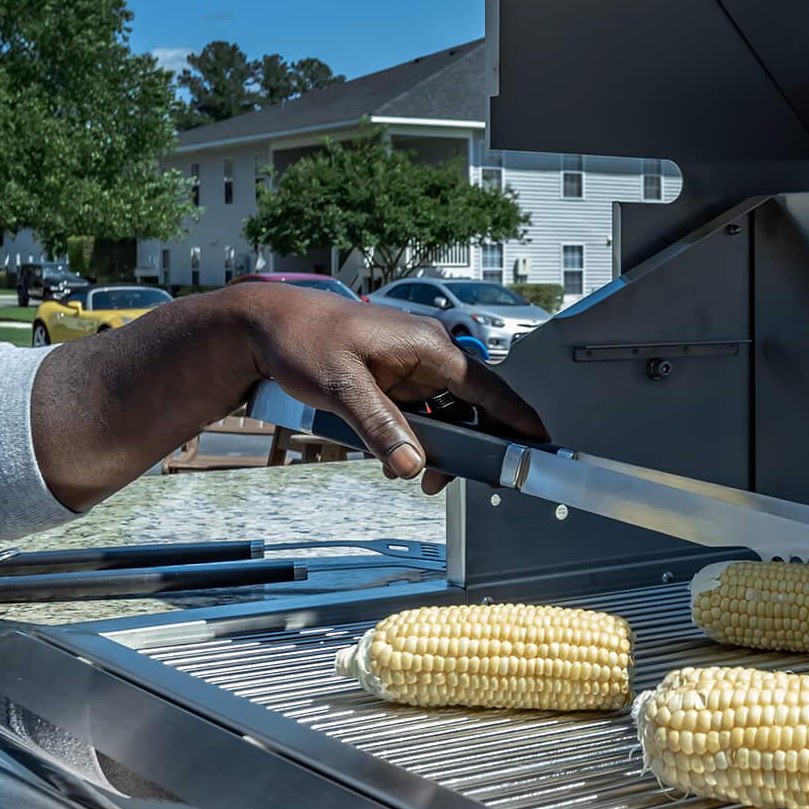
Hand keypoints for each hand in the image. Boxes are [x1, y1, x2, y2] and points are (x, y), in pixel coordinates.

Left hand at [234, 284, 547, 492]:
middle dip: (471, 447)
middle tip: (451, 481)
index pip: (488, 387)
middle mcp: (428, 355)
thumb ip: (380, 427)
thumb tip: (411, 466)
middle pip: (473, 408)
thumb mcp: (341, 386)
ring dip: (440, 449)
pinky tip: (398, 458)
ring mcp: (413, 369)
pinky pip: (422, 416)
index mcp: (427, 345)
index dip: (518, 418)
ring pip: (448, 417)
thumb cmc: (303, 339)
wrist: (267, 327)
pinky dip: (417, 440)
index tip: (541, 444)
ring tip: (419, 478)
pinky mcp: (396, 382)